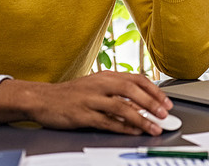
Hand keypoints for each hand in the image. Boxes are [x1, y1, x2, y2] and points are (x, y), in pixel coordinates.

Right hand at [0, 71, 172, 134]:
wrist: (42, 99)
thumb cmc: (71, 94)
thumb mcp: (96, 85)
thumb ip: (116, 91)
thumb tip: (142, 101)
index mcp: (106, 76)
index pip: (136, 79)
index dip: (154, 90)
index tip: (166, 102)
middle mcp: (100, 85)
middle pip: (131, 90)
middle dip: (151, 103)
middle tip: (164, 114)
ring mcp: (91, 99)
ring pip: (121, 107)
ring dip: (141, 118)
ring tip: (153, 127)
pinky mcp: (82, 115)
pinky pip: (106, 121)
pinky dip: (122, 127)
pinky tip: (132, 131)